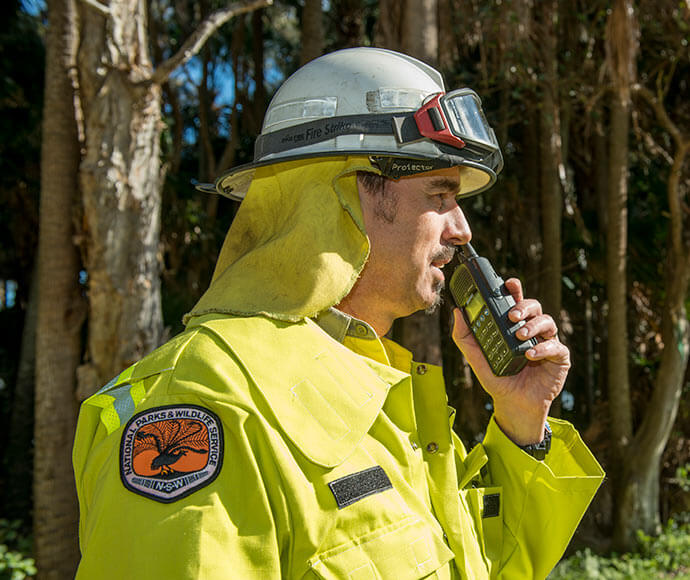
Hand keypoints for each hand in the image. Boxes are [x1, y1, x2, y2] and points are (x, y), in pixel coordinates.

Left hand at [451, 278, 569, 444]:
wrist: (512, 405)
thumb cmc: (497, 379)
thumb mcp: (476, 357)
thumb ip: (465, 336)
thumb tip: (457, 311)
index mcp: (514, 326)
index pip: (516, 301)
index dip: (515, 290)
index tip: (509, 283)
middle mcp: (532, 330)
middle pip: (534, 307)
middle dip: (524, 306)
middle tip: (512, 315)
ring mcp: (547, 342)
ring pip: (547, 321)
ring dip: (533, 325)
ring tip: (520, 335)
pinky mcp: (559, 358)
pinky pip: (556, 346)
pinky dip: (543, 348)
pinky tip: (530, 354)